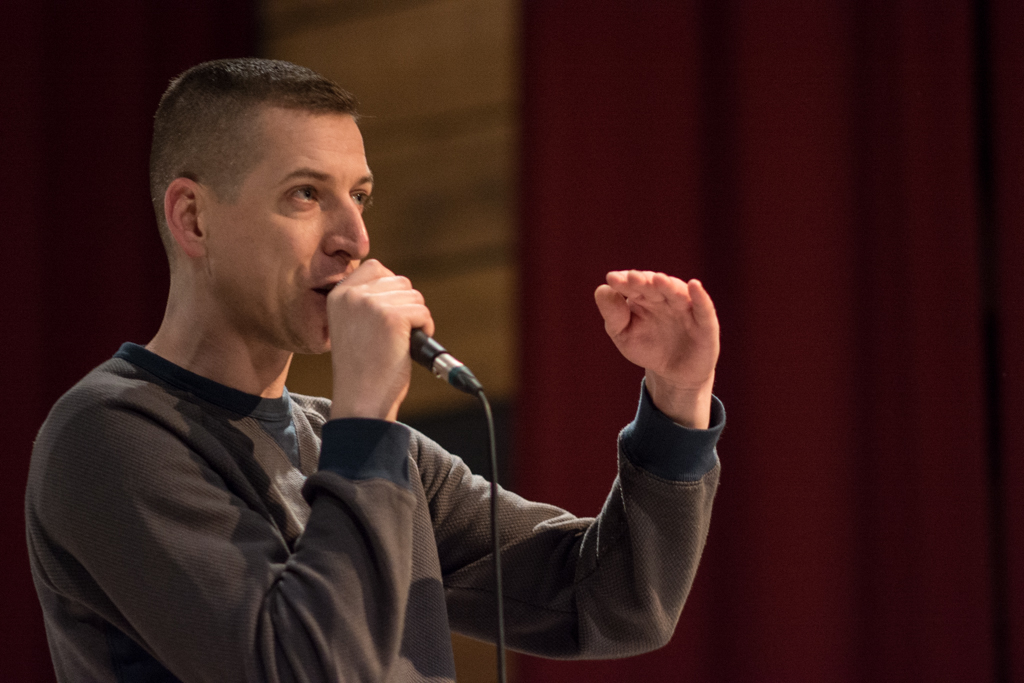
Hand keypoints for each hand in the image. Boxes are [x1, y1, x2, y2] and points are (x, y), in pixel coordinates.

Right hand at [326, 259, 433, 420]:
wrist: (360, 400)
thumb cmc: (361, 370)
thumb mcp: (352, 326)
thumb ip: (366, 303)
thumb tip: (398, 286)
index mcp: (338, 295)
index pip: (375, 267)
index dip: (391, 289)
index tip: (390, 315)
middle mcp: (352, 294)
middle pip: (400, 281)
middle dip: (406, 306)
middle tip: (395, 335)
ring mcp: (371, 304)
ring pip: (414, 297)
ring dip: (416, 319)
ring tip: (399, 343)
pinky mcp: (392, 317)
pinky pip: (422, 312)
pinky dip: (424, 329)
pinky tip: (407, 348)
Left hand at [594, 270, 719, 427]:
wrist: (673, 374)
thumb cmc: (647, 348)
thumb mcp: (624, 334)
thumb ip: (613, 314)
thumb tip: (602, 289)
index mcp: (644, 297)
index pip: (633, 285)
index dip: (624, 282)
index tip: (612, 279)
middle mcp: (665, 298)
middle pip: (654, 286)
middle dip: (644, 281)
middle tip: (632, 277)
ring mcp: (686, 308)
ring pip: (677, 293)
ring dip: (668, 286)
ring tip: (658, 280)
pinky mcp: (705, 323)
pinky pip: (703, 308)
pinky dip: (700, 297)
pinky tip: (694, 285)